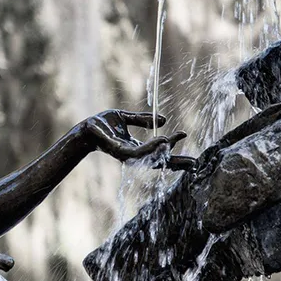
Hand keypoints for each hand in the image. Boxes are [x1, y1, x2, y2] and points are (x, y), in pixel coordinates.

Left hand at [81, 110, 196, 170]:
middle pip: (160, 162)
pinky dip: (153, 147)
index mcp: (137, 148)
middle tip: (194, 163)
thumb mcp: (126, 118)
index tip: (185, 135)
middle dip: (177, 163)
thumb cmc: (102, 124)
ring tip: (175, 140)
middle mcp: (135, 155)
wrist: (86, 128)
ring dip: (165, 150)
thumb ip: (142, 119)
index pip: (160, 152)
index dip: (173, 148)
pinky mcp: (122, 153)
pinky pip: (140, 152)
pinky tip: (163, 140)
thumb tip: (164, 120)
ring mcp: (129, 156)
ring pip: (152, 157)